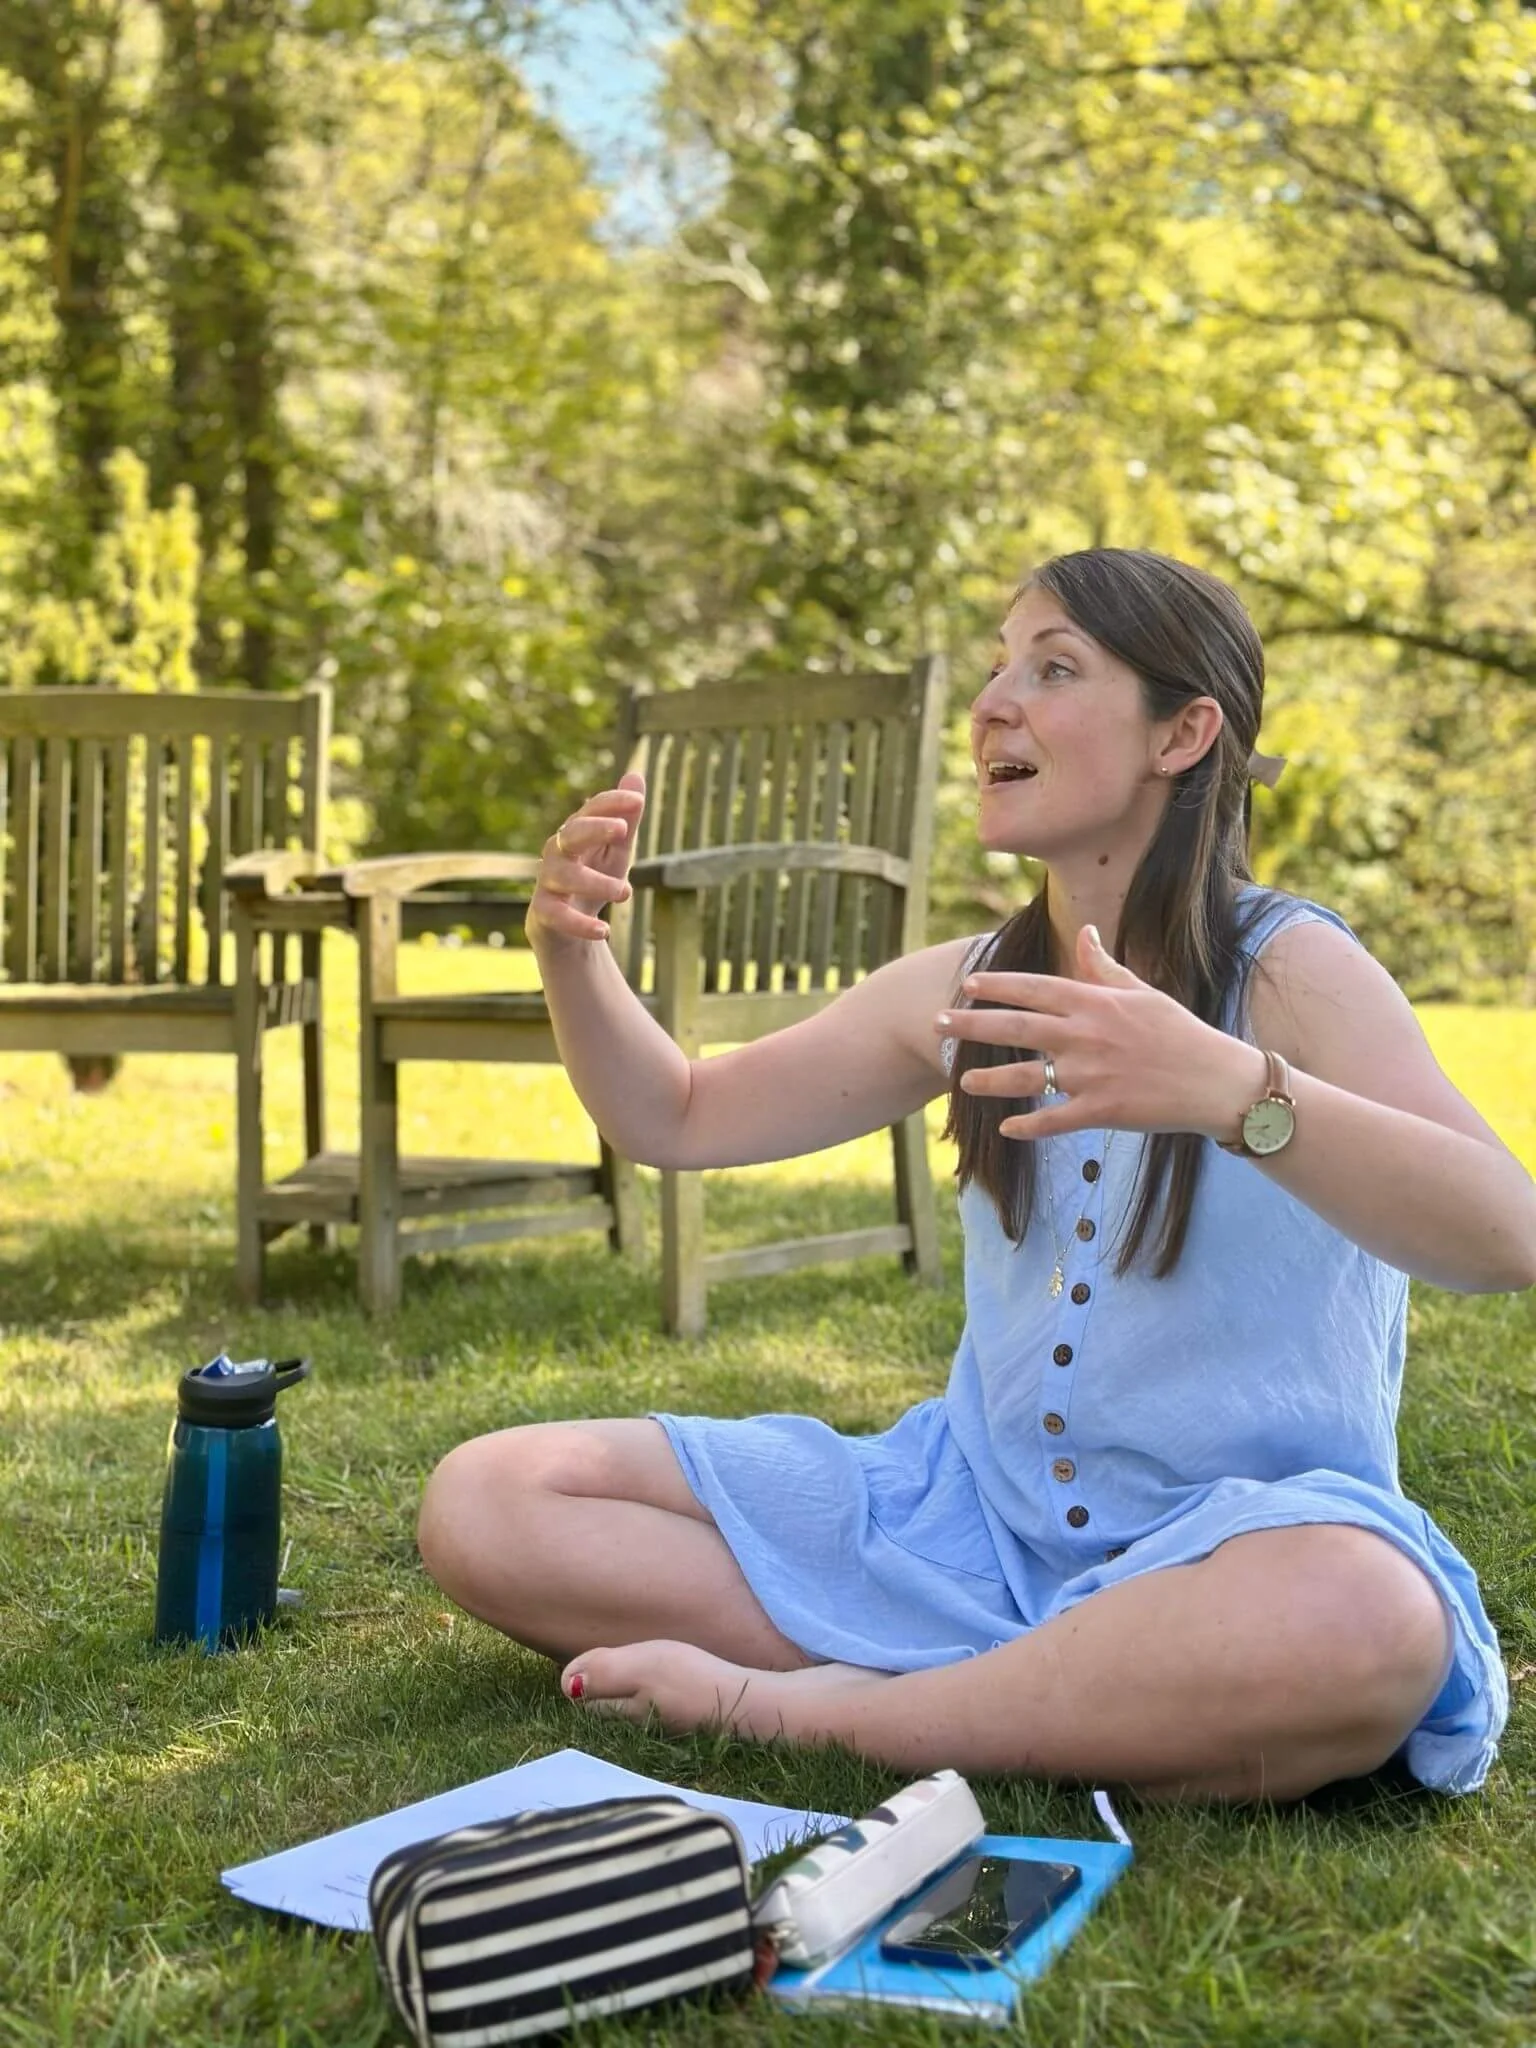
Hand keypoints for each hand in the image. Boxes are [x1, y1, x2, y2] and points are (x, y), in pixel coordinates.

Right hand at [526, 772, 645, 946]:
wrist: (565, 926)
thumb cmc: (592, 878)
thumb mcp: (615, 851)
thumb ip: (626, 820)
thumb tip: (636, 775)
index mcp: (576, 832)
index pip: (590, 809)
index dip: (611, 802)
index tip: (637, 801)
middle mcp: (558, 852)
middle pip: (571, 834)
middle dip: (595, 829)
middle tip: (623, 830)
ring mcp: (548, 881)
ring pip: (566, 876)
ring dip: (596, 883)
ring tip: (625, 892)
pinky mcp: (543, 913)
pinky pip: (558, 916)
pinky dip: (580, 924)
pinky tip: (604, 930)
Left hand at [938, 924, 1264, 1141]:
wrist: (1217, 1081)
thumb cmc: (1180, 1033)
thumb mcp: (1143, 993)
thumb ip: (1105, 968)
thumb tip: (1085, 933)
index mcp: (1096, 1003)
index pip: (1036, 989)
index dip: (998, 986)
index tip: (967, 985)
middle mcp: (1087, 1036)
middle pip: (1018, 1028)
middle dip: (973, 1024)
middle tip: (937, 1023)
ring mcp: (1092, 1075)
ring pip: (1027, 1077)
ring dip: (990, 1079)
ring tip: (962, 1081)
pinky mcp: (1103, 1110)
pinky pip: (1055, 1119)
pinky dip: (1030, 1125)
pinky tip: (1007, 1128)